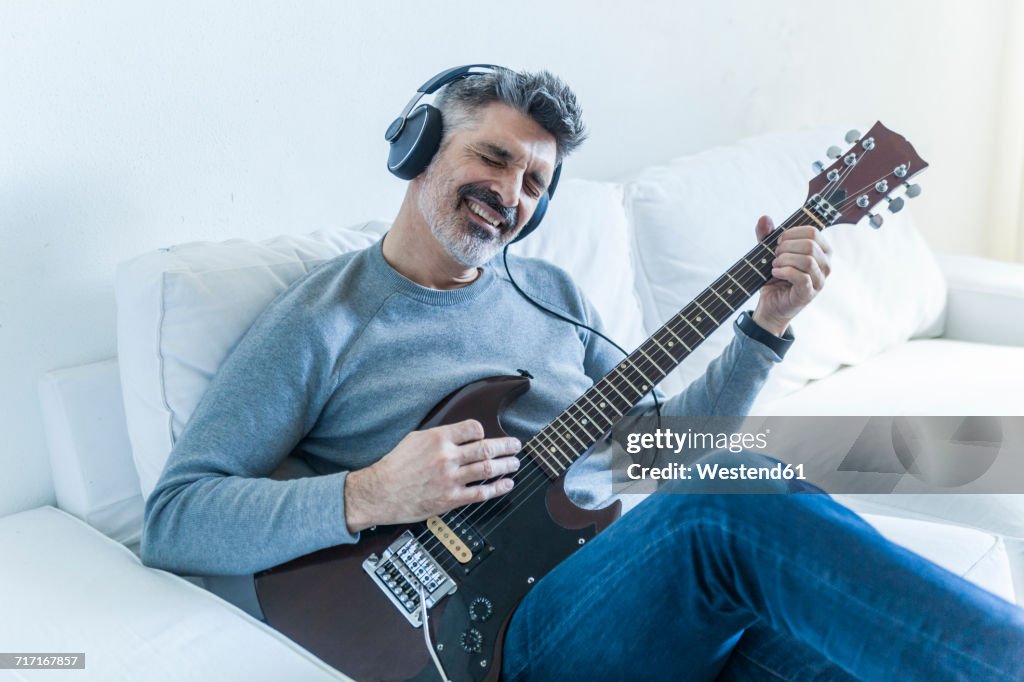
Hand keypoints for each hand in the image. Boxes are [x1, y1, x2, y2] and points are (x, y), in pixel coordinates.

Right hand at [344, 419, 520, 532]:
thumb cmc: (395, 466)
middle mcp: (446, 457)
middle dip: (506, 446)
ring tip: (515, 464)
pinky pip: (480, 493)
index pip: (473, 429)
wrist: (380, 492)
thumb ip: (439, 436)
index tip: (487, 435)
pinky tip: (506, 485)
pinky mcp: (450, 499)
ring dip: (506, 466)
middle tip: (516, 446)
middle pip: (485, 448)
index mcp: (438, 438)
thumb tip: (460, 435)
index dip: (484, 431)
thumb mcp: (415, 439)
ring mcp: (450, 479)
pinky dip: (497, 489)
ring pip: (486, 469)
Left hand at [752, 215, 831, 335]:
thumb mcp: (769, 252)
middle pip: (810, 244)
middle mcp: (826, 264)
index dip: (791, 233)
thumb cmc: (775, 276)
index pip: (813, 231)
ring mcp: (820, 280)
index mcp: (821, 250)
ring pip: (807, 260)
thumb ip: (767, 235)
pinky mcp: (810, 293)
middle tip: (775, 256)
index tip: (779, 242)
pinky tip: (775, 273)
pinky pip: (801, 277)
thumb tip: (764, 218)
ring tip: (775, 265)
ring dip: (785, 260)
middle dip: (787, 247)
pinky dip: (784, 272)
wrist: (770, 304)